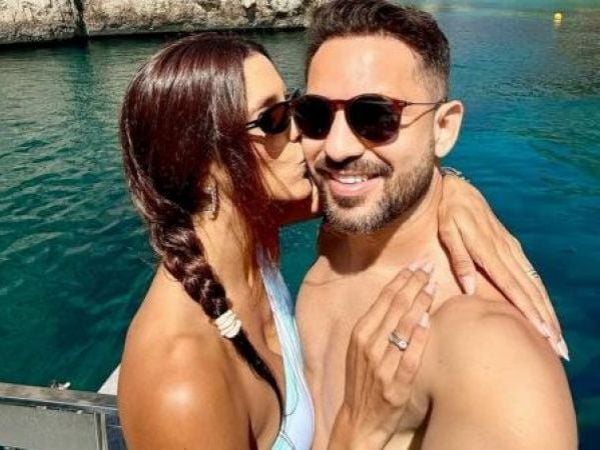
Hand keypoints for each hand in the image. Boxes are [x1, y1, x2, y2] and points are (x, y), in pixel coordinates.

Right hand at [329, 265, 433, 448]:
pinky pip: (408, 358)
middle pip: (395, 307)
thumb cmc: (363, 380)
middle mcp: (369, 346)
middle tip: (429, 267)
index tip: (417, 264)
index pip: (384, 299)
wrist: (359, 419)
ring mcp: (382, 366)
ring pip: (402, 328)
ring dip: (418, 304)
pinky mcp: (396, 386)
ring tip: (433, 286)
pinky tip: (426, 322)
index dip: (402, 279)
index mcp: (360, 334)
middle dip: (414, 284)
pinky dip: (417, 339)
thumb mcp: (361, 349)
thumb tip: (399, 297)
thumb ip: (377, 325)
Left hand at [438, 173, 567, 359]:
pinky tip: (544, 308)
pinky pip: (529, 274)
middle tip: (560, 348)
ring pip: (534, 284)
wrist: (458, 190)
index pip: (513, 288)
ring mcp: (511, 249)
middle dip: (546, 320)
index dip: (529, 312)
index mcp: (490, 251)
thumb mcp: (448, 232)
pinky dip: (539, 294)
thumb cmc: (448, 213)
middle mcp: (507, 252)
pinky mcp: (511, 246)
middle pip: (530, 291)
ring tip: (557, 336)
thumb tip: (468, 289)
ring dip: (547, 310)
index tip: (544, 334)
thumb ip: (459, 259)